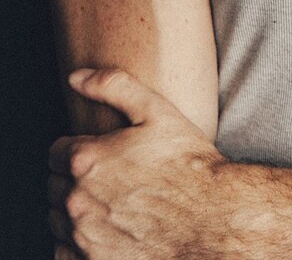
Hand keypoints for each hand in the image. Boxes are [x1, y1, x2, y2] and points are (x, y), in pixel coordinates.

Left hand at [47, 67, 226, 259]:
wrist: (211, 217)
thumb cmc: (187, 163)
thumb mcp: (157, 111)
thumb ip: (113, 86)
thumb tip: (76, 77)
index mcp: (87, 159)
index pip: (56, 152)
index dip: (77, 149)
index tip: (99, 153)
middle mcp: (77, 200)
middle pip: (53, 185)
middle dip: (73, 178)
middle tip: (106, 176)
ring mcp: (83, 236)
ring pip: (56, 219)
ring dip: (72, 210)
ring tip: (106, 202)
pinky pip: (62, 252)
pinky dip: (75, 243)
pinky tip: (102, 230)